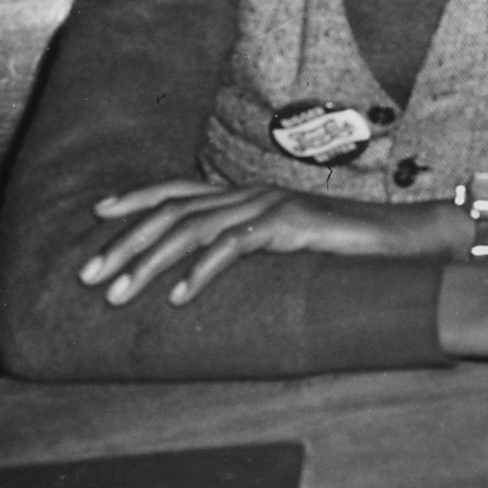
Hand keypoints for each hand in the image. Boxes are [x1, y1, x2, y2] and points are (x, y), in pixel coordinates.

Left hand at [78, 175, 452, 309]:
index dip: (136, 198)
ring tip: (116, 293)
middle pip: (173, 211)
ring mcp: (269, 206)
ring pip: (193, 230)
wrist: (400, 240)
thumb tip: (205, 276)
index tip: (96, 214)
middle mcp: (251, 192)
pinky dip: (200, 273)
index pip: (179, 189)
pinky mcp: (290, 226)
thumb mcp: (283, 249)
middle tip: (87, 275)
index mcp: (246, 194)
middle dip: (124, 242)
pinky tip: (176, 298)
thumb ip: (248, 250)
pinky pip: (234, 246)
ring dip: (148, 263)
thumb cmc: (342, 251)